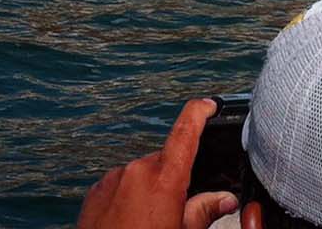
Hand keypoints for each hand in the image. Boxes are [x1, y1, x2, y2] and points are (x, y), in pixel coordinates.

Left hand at [77, 99, 240, 228]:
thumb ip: (204, 211)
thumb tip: (225, 199)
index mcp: (164, 179)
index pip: (185, 132)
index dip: (200, 112)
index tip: (208, 105)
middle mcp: (136, 171)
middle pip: (164, 162)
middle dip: (173, 179)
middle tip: (176, 209)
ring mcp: (113, 179)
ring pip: (141, 175)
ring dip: (149, 190)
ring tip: (149, 222)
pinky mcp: (96, 191)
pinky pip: (120, 185)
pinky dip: (129, 198)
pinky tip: (131, 222)